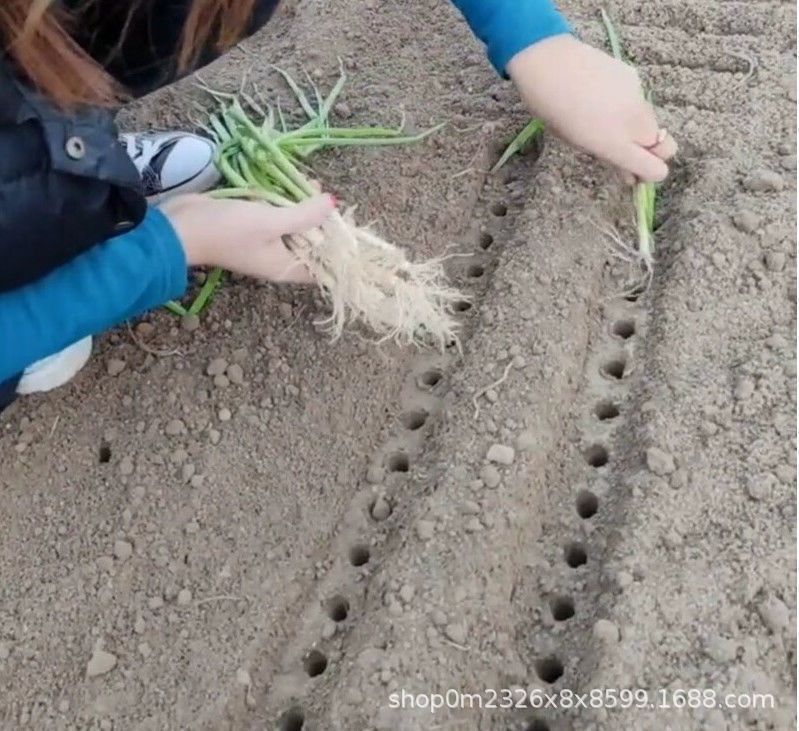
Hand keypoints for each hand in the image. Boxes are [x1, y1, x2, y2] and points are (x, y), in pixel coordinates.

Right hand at [159, 194, 335, 282]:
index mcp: (286, 267)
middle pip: (311, 244)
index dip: (337, 251)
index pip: (323, 267)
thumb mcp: (271, 221)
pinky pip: (277, 215)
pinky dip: (285, 202)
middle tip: (328, 199)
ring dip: (303, 206)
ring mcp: (265, 242)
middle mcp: (279, 258)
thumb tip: (334, 203)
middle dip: (321, 222)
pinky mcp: (253, 225)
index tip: (348, 228)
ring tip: (312, 185)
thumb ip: (304, 215)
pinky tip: (293, 184)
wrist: (180, 227)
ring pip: (295, 225)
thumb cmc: (228, 231)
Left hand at [508, 35, 676, 182]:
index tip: (639, 174)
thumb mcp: (579, 142)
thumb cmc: (553, 110)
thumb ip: (609, 157)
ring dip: (640, 128)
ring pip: (652, 122)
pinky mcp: (635, 78)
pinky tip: (604, 96)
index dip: (651, 174)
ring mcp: (638, 97)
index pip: (655, 168)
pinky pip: (640, 101)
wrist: (549, 63)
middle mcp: (634, 122)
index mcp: (616, 144)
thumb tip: (629, 174)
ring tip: (608, 119)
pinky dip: (629, 106)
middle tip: (629, 150)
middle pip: (665, 146)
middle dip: (652, 151)